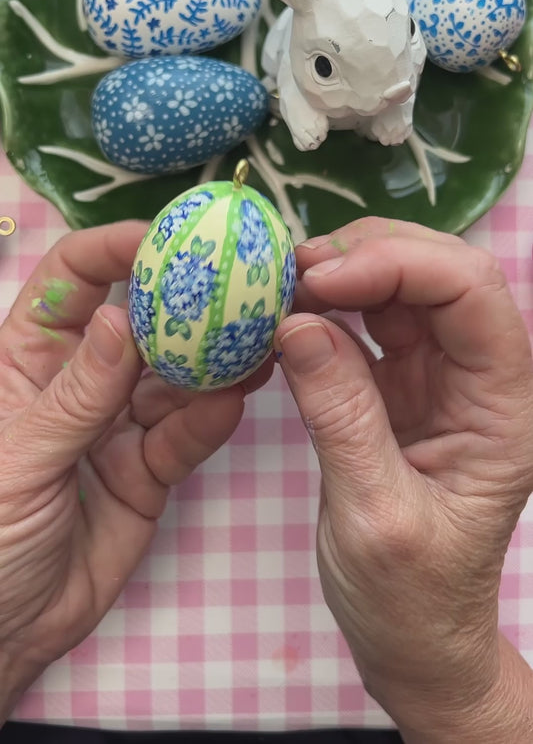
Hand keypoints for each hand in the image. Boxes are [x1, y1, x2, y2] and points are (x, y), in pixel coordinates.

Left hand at [0, 221, 269, 719]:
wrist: (3, 633)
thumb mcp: (20, 460)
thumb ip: (76, 396)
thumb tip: (121, 320)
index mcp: (28, 358)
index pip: (74, 280)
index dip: (117, 252)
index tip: (171, 242)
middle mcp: (80, 382)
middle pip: (138, 324)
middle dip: (185, 304)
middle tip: (242, 286)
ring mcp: (117, 426)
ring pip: (173, 379)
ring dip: (212, 361)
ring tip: (260, 340)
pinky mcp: (148, 471)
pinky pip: (184, 437)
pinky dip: (210, 420)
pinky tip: (238, 400)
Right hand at [275, 218, 532, 741]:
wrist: (414, 640)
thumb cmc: (410, 597)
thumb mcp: (374, 515)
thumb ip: (341, 416)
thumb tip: (296, 324)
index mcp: (502, 406)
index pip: (472, 294)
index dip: (400, 265)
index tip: (319, 280)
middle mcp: (477, 377)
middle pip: (440, 272)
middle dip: (369, 254)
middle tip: (291, 270)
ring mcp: (436, 376)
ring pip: (401, 286)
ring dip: (343, 271)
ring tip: (281, 285)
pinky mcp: (396, 386)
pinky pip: (365, 322)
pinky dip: (326, 306)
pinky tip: (289, 312)